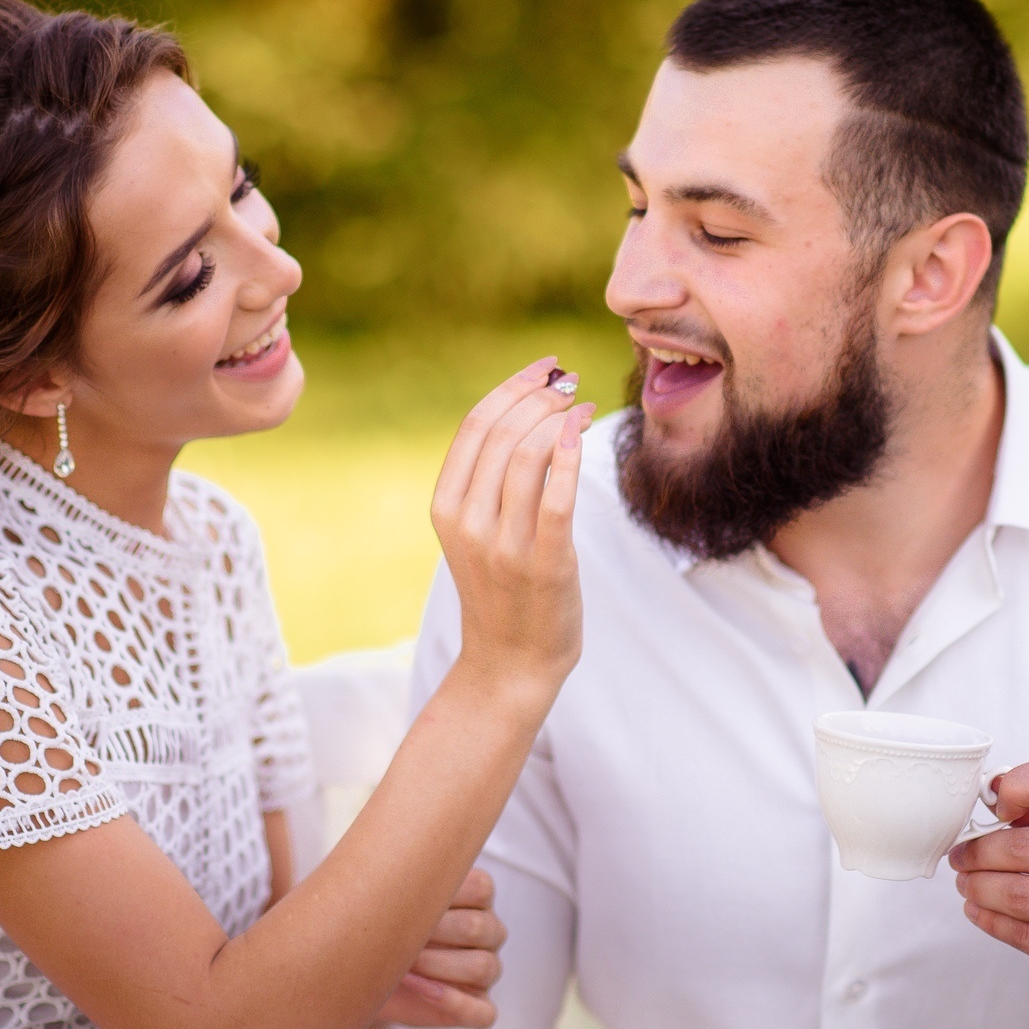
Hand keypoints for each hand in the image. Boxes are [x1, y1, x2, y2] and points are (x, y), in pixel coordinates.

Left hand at [367, 868, 505, 1028]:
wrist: (363, 978)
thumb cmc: (378, 933)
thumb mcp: (386, 904)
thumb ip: (398, 888)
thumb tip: (392, 884)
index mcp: (475, 899)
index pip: (482, 889)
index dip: (446, 897)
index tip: (405, 902)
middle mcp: (487, 932)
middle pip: (479, 928)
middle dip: (435, 932)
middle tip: (397, 936)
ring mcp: (487, 970)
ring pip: (483, 967)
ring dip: (438, 967)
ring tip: (404, 967)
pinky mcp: (478, 1005)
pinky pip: (483, 1012)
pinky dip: (453, 1002)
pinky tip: (422, 991)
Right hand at [432, 357, 591, 697]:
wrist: (509, 661)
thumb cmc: (502, 588)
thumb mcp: (476, 530)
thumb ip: (488, 480)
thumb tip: (526, 409)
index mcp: (445, 507)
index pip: (476, 426)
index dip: (513, 387)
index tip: (545, 367)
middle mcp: (468, 523)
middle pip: (505, 433)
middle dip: (542, 395)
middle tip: (571, 382)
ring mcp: (504, 546)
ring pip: (530, 456)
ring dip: (562, 418)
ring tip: (582, 406)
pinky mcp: (545, 564)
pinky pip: (558, 497)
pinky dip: (571, 455)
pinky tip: (583, 431)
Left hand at [946, 758, 1028, 1026]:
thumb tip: (996, 795)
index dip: (1016, 785)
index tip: (997, 804)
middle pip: (1022, 846)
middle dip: (978, 851)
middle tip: (963, 854)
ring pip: (1016, 895)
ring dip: (977, 887)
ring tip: (968, 882)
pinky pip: (1023, 936)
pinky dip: (990, 920)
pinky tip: (981, 910)